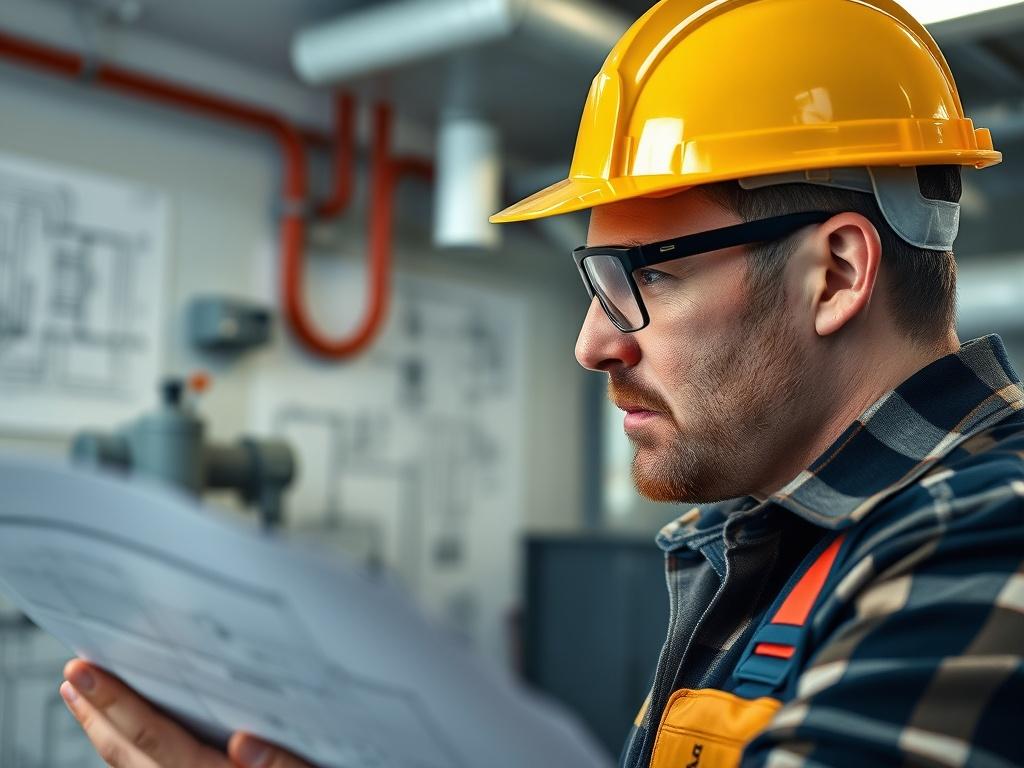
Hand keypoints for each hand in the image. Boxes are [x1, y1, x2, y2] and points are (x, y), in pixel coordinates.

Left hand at [61, 659, 312, 767]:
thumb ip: (287, 767)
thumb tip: (245, 742)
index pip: (157, 741)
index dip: (118, 705)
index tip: (85, 673)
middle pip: (130, 758)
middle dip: (97, 715)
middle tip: (72, 675)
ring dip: (104, 734)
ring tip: (82, 700)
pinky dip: (126, 754)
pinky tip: (124, 735)